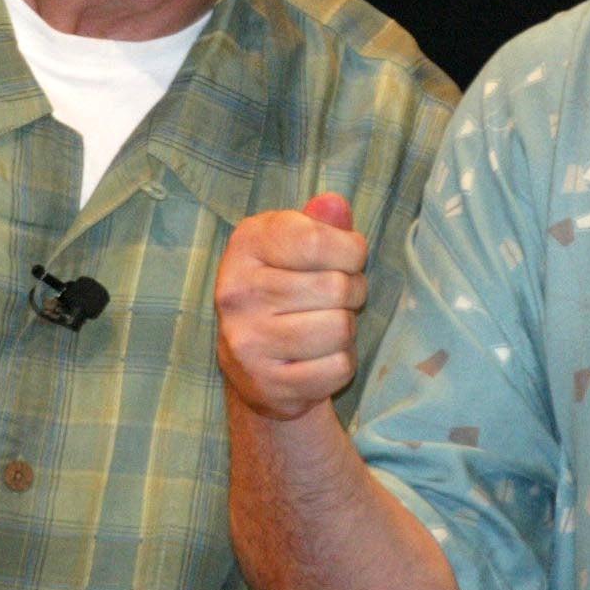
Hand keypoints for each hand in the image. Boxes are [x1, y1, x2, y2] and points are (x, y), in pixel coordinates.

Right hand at [215, 193, 369, 419]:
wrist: (255, 364)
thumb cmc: (286, 288)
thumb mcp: (298, 245)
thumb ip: (320, 223)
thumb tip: (335, 205)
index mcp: (245, 245)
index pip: (317, 239)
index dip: (350, 250)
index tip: (347, 258)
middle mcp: (236, 291)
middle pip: (335, 286)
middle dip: (353, 291)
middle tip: (338, 298)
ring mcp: (247, 341)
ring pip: (340, 328)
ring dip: (347, 328)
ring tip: (327, 324)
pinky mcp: (266, 384)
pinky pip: (337, 368)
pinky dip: (342, 363)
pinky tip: (320, 357)